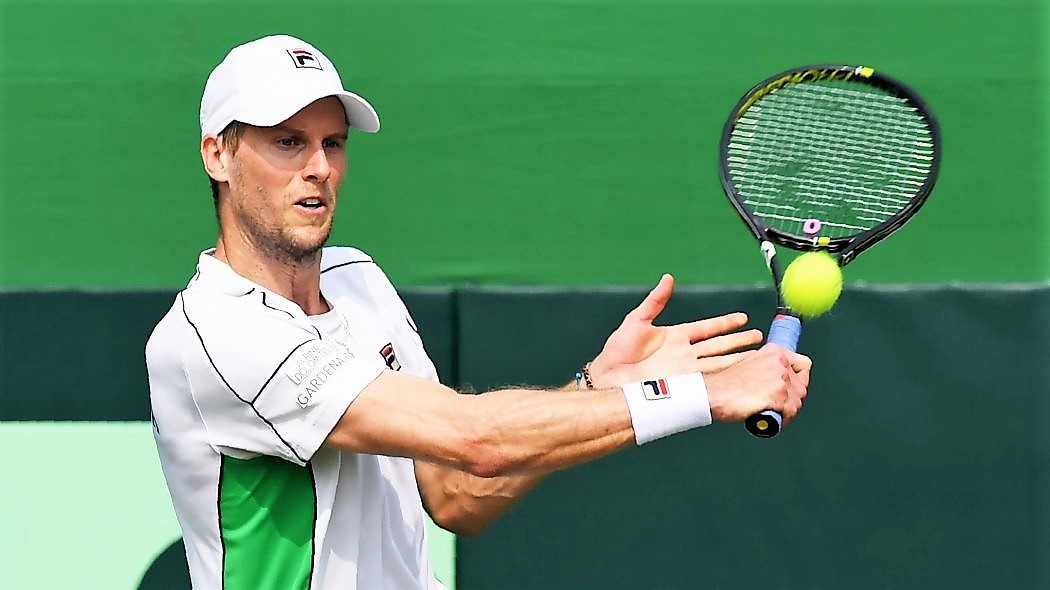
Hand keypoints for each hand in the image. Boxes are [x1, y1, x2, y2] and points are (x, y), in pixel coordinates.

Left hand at [587, 274, 762, 387]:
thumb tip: (668, 278)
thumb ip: (655, 301)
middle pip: (719, 346)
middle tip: (760, 338)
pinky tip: (741, 374)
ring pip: (720, 362)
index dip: (725, 323)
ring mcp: (687, 370)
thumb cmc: (618, 351)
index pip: (707, 328)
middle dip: (740, 342)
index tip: (742, 318)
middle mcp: (685, 354)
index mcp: (675, 337)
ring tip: (759, 355)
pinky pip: (710, 378)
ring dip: (739, 359)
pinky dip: (727, 376)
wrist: (609, 379)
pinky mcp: (685, 384)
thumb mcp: (637, 320)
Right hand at [704, 344, 811, 424]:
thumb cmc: (725, 384)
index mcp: (774, 351)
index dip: (799, 379)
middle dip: (792, 398)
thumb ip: (767, 367)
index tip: (793, 387)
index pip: (804, 364)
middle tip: (777, 405)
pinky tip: (769, 420)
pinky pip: (790, 413)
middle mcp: (779, 362)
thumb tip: (780, 379)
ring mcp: (780, 378)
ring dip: (786, 411)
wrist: (714, 393)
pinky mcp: (778, 395)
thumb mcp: (749, 364)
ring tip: (771, 414)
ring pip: (797, 401)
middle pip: (802, 386)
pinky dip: (782, 420)